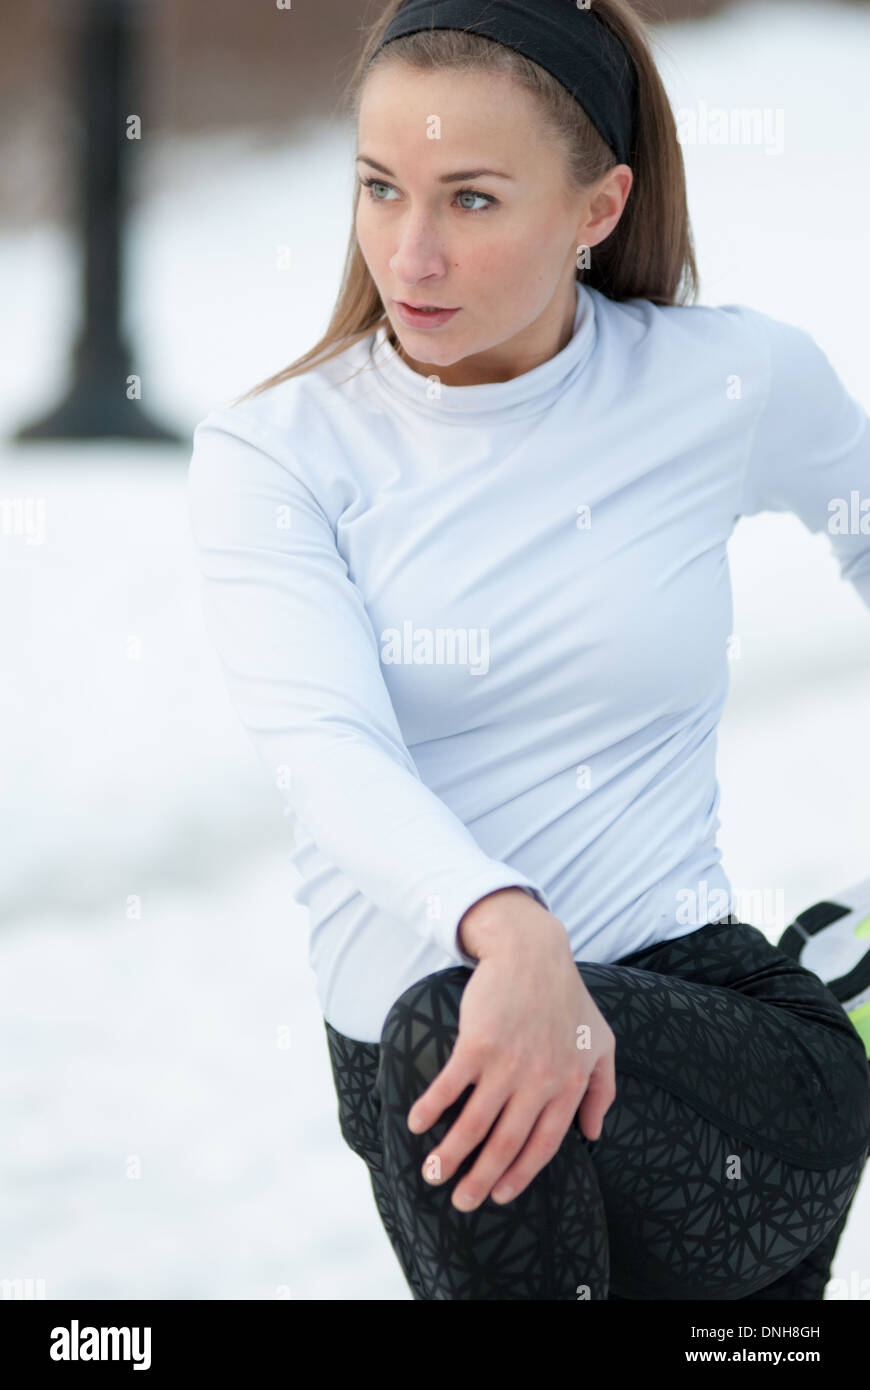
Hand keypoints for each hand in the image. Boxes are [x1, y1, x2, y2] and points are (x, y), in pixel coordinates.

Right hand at [406, 889, 615, 1209]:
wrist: (533, 950)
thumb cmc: (567, 996)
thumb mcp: (601, 1042)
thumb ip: (603, 1090)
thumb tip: (594, 1135)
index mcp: (568, 1084)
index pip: (545, 1144)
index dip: (521, 1174)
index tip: (500, 1195)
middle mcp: (539, 1080)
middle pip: (505, 1143)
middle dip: (479, 1178)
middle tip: (460, 1202)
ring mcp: (508, 1062)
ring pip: (475, 1122)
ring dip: (449, 1153)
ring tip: (431, 1174)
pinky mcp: (478, 1041)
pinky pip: (451, 1086)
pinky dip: (432, 1107)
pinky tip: (416, 1123)